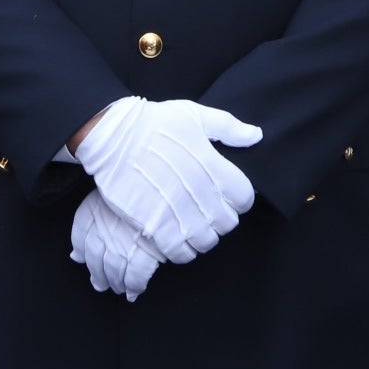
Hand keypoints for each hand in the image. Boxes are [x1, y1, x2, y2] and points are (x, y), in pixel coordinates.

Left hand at [70, 190, 162, 301]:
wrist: (165, 182)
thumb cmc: (139, 185)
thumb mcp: (111, 191)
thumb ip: (89, 221)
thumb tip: (75, 255)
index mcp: (95, 209)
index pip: (80, 238)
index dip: (83, 253)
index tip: (86, 261)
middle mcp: (106, 227)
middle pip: (96, 260)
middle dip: (99, 275)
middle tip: (102, 283)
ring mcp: (125, 241)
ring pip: (114, 271)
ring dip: (116, 282)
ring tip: (119, 287)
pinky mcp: (146, 252)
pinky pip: (136, 276)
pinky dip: (134, 286)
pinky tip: (134, 290)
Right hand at [74, 98, 262, 262]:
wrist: (113, 134)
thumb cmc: (153, 121)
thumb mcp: (194, 114)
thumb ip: (228, 127)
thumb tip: (255, 135)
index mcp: (215, 167)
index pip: (245, 198)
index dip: (237, 199)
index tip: (225, 196)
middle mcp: (201, 193)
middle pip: (227, 224)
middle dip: (219, 219)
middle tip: (204, 211)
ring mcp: (179, 213)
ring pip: (206, 242)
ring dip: (201, 237)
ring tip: (189, 225)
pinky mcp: (156, 226)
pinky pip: (181, 253)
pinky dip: (181, 250)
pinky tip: (173, 237)